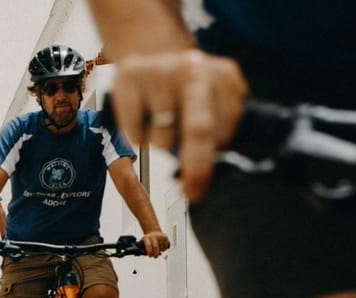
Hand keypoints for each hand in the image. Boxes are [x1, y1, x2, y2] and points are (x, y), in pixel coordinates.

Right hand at [110, 49, 246, 199]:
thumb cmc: (182, 87)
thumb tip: (204, 174)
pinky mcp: (130, 76)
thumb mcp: (210, 98)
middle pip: (198, 128)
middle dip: (196, 167)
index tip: (202, 182)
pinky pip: (134, 130)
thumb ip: (216, 128)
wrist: (150, 46)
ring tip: (159, 124)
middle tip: (192, 192)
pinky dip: (136, 135)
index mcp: (222, 76)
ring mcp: (160, 70)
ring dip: (161, 143)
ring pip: (162, 135)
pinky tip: (141, 116)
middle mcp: (193, 68)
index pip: (225, 127)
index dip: (214, 157)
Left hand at [140, 230, 169, 257]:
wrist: (153, 232)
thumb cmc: (148, 240)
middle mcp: (153, 236)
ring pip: (161, 247)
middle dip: (156, 254)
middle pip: (155, 247)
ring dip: (160, 251)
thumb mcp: (143, 243)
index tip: (150, 256)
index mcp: (146, 238)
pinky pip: (166, 246)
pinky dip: (164, 249)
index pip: (148, 245)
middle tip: (155, 257)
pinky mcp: (165, 237)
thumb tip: (147, 255)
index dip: (149, 252)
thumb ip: (143, 250)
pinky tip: (162, 248)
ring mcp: (159, 236)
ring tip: (158, 250)